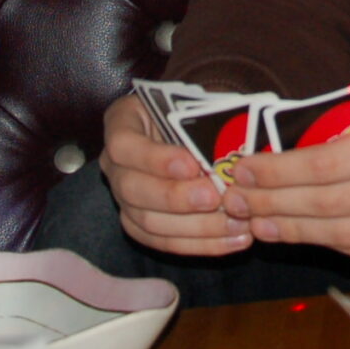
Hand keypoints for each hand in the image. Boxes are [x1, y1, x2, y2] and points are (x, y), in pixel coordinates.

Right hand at [97, 92, 250, 256]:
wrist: (193, 129)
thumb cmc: (195, 111)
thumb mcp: (197, 104)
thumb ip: (207, 121)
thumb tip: (235, 146)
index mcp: (121, 122)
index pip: (124, 144)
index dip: (155, 159)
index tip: (192, 164)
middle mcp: (114, 164)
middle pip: (132, 188)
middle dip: (177, 198)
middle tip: (216, 198)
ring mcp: (123, 197)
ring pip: (149, 221)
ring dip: (196, 226)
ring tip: (234, 222)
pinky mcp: (139, 225)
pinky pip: (164, 241)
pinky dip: (201, 243)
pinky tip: (233, 239)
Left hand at [229, 110, 349, 268]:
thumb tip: (283, 159)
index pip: (329, 163)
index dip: (280, 171)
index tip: (243, 169)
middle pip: (329, 204)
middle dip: (274, 203)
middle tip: (233, 199)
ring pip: (342, 235)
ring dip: (291, 229)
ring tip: (255, 221)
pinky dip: (326, 244)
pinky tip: (297, 235)